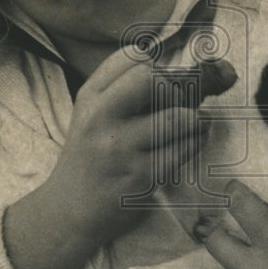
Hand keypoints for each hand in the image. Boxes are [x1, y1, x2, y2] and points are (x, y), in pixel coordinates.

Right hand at [50, 47, 205, 241]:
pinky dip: (195, 143)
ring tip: (193, 125)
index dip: (159, 64)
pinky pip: (184, 149)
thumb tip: (199, 69)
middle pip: (151, 78)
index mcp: (90, 96)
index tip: (166, 81)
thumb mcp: (95, 115)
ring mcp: (120, 148)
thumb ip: (129, 89)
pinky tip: (188, 145)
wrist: (68, 211)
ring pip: (177, 117)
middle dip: (177, 88)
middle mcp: (101, 117)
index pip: (132, 56)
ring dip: (195, 120)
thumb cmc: (92, 158)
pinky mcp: (141, 176)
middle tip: (180, 104)